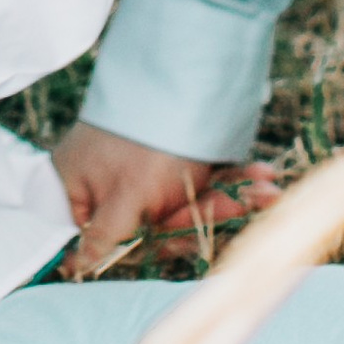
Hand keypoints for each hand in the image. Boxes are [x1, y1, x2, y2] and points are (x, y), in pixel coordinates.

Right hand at [52, 121, 282, 274]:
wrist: (170, 72)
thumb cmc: (140, 141)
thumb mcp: (127, 195)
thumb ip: (106, 238)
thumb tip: (75, 270)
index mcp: (83, 191)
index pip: (113, 238)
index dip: (154, 243)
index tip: (189, 241)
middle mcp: (110, 184)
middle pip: (155, 223)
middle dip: (207, 216)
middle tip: (250, 204)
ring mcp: (142, 172)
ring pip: (185, 205)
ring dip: (230, 198)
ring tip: (268, 190)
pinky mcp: (170, 161)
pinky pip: (200, 183)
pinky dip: (230, 181)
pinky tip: (260, 178)